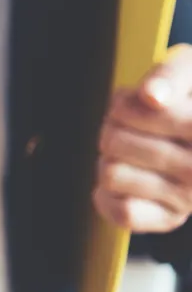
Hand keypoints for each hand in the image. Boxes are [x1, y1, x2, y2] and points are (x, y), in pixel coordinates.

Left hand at [95, 45, 191, 232]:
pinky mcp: (170, 219)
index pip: (128, 113)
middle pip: (112, 141)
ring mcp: (189, 197)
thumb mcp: (188, 72)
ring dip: (110, 161)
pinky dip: (108, 197)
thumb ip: (171, 74)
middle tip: (132, 131)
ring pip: (110, 174)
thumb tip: (151, 96)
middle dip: (112, 131)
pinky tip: (125, 184)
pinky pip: (120, 212)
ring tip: (132, 155)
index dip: (122, 106)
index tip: (140, 105)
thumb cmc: (188, 99)